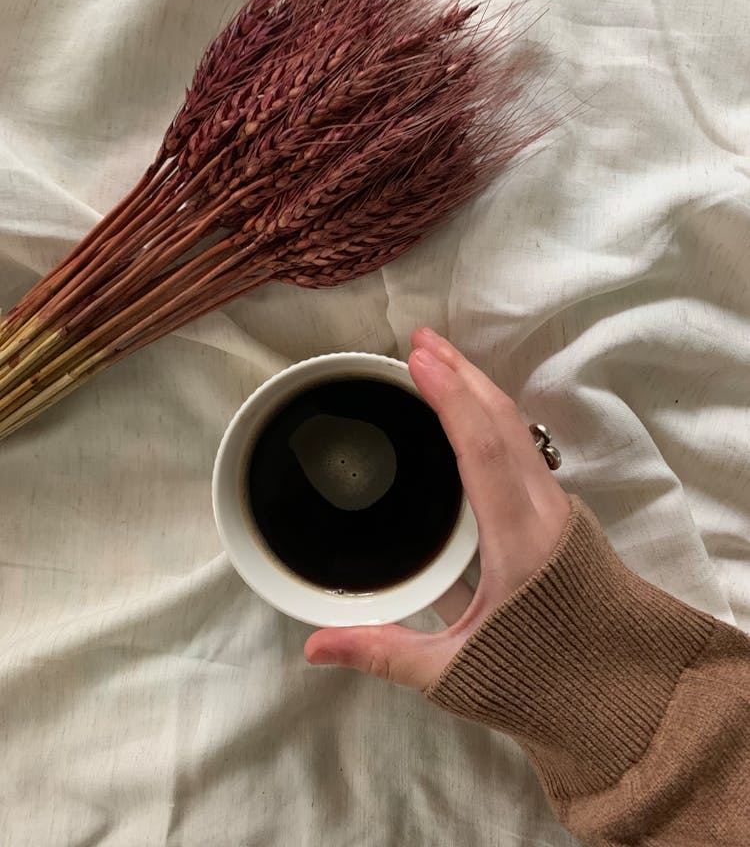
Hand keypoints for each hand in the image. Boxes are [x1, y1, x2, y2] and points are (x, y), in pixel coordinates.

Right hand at [304, 328, 570, 689]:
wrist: (624, 695)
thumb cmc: (541, 681)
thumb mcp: (454, 673)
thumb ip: (383, 652)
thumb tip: (314, 648)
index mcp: (519, 542)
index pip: (483, 449)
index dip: (451, 398)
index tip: (420, 357)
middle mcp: (544, 512)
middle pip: (505, 422)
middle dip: (462, 373)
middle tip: (420, 339)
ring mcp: (557, 508)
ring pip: (519, 429)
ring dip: (478, 389)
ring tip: (437, 360)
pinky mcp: (558, 514)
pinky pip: (523, 447)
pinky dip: (491, 415)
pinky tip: (466, 413)